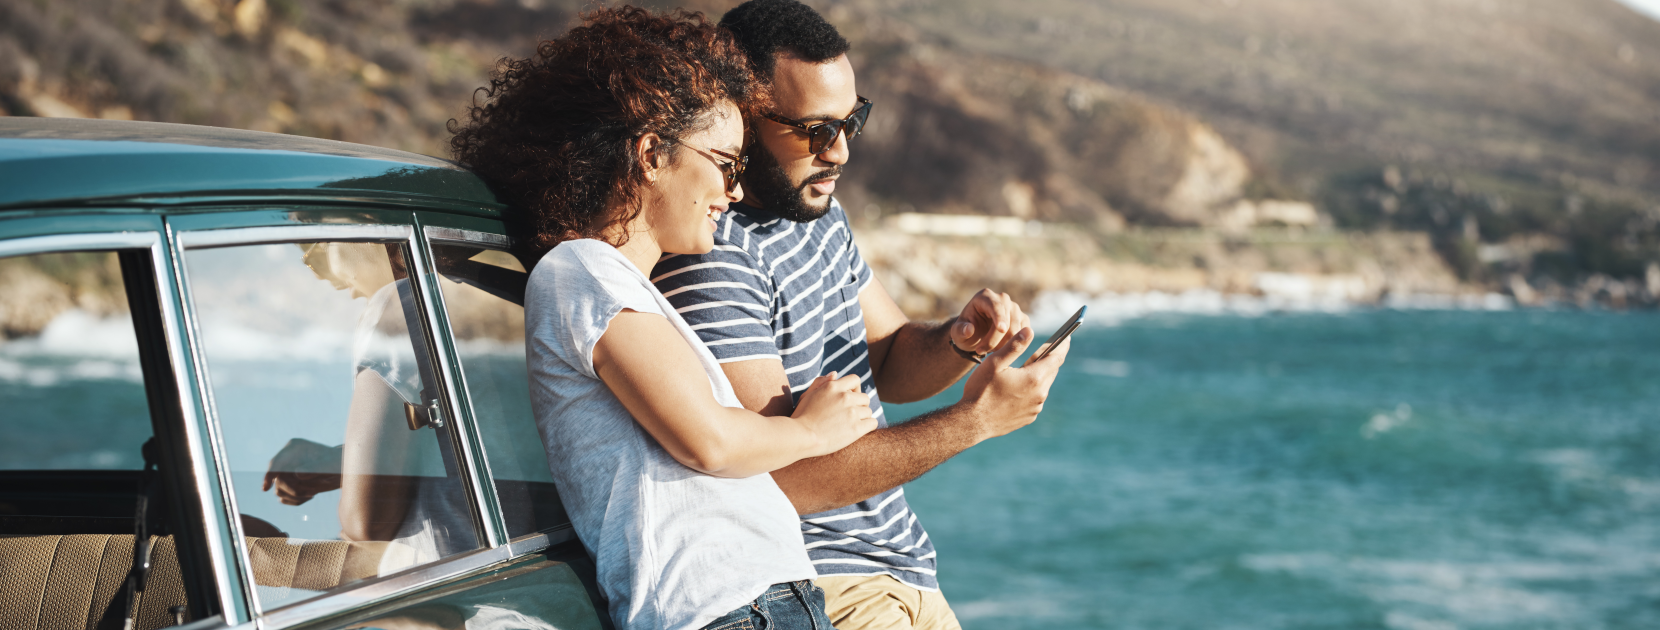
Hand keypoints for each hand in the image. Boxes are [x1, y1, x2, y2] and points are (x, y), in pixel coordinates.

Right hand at [262, 438, 343, 505]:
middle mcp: (288, 458)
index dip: (269, 475)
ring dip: (295, 496)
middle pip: (277, 478)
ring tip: (314, 493)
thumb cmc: (338, 462)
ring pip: (279, 489)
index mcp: (294, 448)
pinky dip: (296, 500)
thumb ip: (314, 468)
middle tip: (312, 492)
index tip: (265, 488)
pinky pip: (284, 496)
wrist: (345, 468)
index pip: (276, 463)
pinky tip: (311, 495)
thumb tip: (298, 474)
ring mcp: (288, 470)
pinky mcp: (290, 481)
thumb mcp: (329, 464)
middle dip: (291, 489)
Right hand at [791, 372, 877, 455]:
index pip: (855, 380)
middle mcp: (844, 397)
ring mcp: (852, 412)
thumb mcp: (807, 395)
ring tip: (849, 425)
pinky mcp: (856, 429)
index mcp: (833, 387)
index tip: (850, 398)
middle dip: (859, 405)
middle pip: (864, 398)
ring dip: (862, 417)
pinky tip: (858, 431)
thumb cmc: (800, 417)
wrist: (800, 437)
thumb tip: (835, 374)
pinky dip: (868, 427)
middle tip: (849, 415)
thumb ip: (820, 382)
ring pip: (868, 411)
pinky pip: (872, 423)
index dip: (855, 389)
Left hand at [951, 289, 1030, 354]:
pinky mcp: (1023, 319)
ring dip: (1002, 345)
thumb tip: (969, 329)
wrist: (976, 334)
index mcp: (985, 296)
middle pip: (1007, 320)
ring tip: (987, 350)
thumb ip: (960, 331)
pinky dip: (1012, 345)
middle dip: (995, 340)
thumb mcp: (957, 333)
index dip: (999, 317)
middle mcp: (1002, 299)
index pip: (995, 306)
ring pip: (1016, 330)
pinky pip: (1023, 335)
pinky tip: (999, 348)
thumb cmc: (966, 331)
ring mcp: (1015, 308)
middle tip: (980, 351)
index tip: (1002, 330)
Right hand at [960, 326, 1070, 441]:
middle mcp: (1040, 394)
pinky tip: (1017, 388)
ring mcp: (1036, 408)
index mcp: (1034, 378)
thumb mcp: (995, 363)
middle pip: (1051, 371)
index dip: (1063, 345)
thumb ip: (1014, 345)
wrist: (971, 423)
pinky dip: (1031, 390)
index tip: (1068, 336)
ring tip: (1025, 368)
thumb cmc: (981, 390)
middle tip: (1042, 348)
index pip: (1056, 357)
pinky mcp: (1029, 417)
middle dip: (1048, 358)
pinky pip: (1035, 399)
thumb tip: (1030, 330)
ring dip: (1038, 375)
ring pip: (1043, 385)